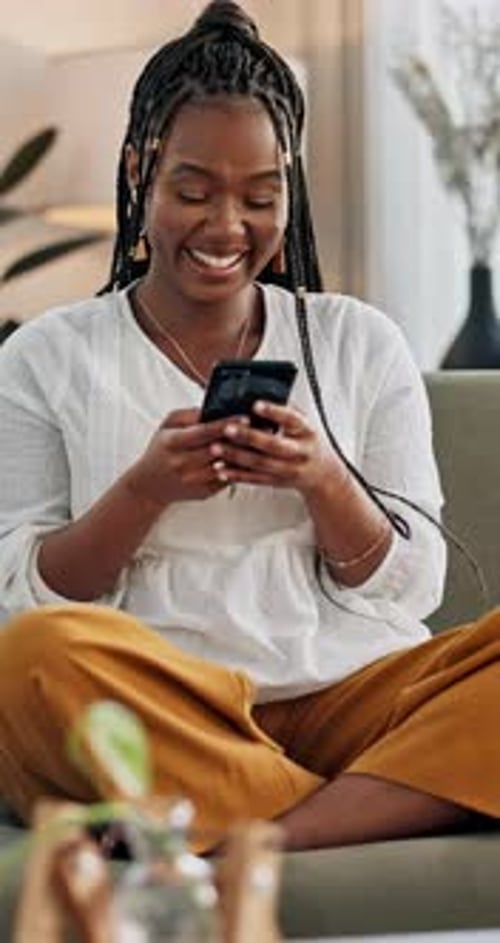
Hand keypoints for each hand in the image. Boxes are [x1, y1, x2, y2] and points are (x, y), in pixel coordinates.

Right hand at [124, 408, 247, 507]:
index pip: (204, 432)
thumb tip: (214, 409)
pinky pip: (227, 479)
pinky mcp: (205, 493)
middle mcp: (182, 463)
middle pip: (218, 449)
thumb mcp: (167, 426)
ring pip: (226, 466)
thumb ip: (189, 415)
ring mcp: (194, 480)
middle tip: (262, 429)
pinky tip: (250, 458)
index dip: (226, 425)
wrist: (150, 484)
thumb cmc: (162, 450)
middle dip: (241, 439)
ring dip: (244, 455)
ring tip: (259, 443)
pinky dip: (239, 469)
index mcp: (173, 443)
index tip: (245, 418)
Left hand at [208, 401, 347, 495]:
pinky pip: (253, 479)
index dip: (274, 412)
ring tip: (216, 447)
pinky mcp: (276, 482)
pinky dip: (236, 474)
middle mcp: (299, 451)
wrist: (322, 473)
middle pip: (273, 445)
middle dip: (249, 436)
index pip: (292, 419)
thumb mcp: (303, 422)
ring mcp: (288, 469)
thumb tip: (259, 392)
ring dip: (235, 456)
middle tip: (228, 428)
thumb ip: (284, 410)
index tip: (256, 405)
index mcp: (306, 431)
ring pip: (260, 464)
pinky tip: (220, 468)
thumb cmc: (307, 441)